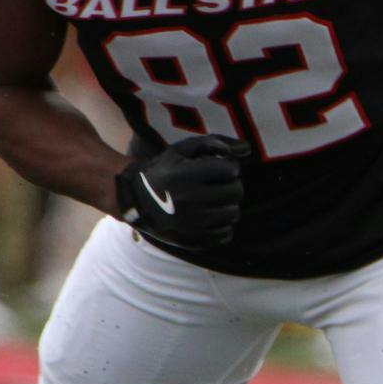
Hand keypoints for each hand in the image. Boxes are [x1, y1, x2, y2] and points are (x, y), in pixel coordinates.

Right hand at [115, 135, 251, 248]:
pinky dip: (222, 225)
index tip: (218, 169)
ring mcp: (189, 223)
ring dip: (228, 205)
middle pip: (236, 192)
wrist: (136, 199)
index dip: (228, 167)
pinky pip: (225, 235)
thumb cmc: (165, 170)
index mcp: (184, 175)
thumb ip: (215, 143)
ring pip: (233, 213)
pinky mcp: (191, 240)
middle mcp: (186, 200)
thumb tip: (247, 149)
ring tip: (213, 200)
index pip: (230, 170)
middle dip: (231, 185)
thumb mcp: (182, 150)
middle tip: (218, 185)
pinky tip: (210, 217)